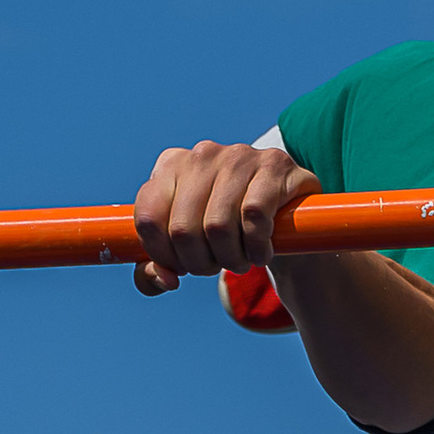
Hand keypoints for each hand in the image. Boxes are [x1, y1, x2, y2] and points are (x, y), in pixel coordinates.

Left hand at [131, 141, 318, 294]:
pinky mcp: (274, 164)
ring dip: (230, 259)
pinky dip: (257, 248)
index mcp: (170, 166)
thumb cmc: (227, 233)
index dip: (163, 255)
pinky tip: (262, 252)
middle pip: (183, 229)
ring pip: (218, 226)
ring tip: (241, 261)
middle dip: (199, 263)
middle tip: (217, 265)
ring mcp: (239, 155)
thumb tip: (165, 279)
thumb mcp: (185, 248)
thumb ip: (155, 269)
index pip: (148, 218)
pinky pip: (254, 217)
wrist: (286, 218)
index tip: (181, 266)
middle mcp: (201, 154)